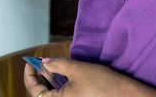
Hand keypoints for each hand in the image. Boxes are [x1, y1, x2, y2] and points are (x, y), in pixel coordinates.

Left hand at [24, 58, 155, 96]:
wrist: (126, 96)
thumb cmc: (101, 84)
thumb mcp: (76, 69)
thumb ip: (57, 65)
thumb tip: (44, 62)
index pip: (34, 90)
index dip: (29, 74)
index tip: (29, 61)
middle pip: (43, 93)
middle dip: (40, 76)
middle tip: (40, 62)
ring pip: (54, 94)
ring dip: (50, 80)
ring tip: (51, 65)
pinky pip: (64, 95)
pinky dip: (61, 85)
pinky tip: (63, 74)